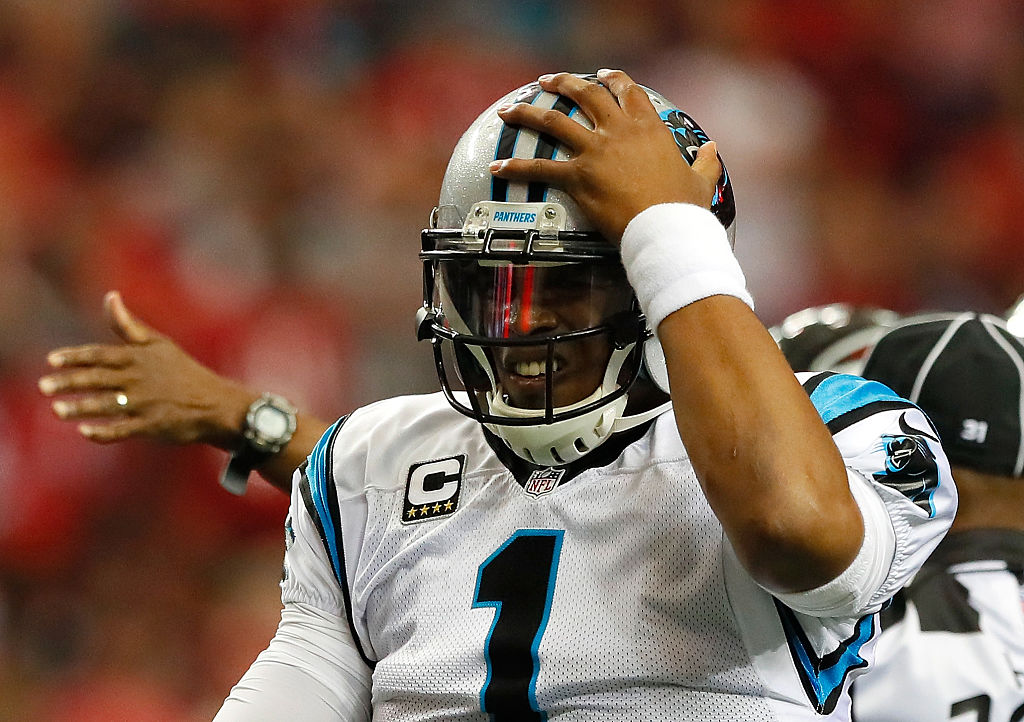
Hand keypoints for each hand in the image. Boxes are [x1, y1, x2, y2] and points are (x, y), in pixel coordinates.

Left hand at [38, 291, 254, 449]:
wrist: (215, 403)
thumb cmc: (184, 372)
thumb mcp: (158, 344)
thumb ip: (128, 325)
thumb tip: (110, 296)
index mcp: (139, 357)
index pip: (100, 354)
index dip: (75, 357)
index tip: (52, 361)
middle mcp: (139, 379)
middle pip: (98, 379)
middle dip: (70, 382)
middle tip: (44, 386)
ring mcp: (145, 403)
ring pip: (106, 405)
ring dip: (80, 407)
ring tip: (57, 410)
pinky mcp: (152, 426)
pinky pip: (122, 429)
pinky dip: (103, 431)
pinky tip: (85, 431)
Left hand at [490, 69, 721, 243]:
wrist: (666, 228)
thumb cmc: (684, 209)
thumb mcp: (701, 180)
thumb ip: (705, 162)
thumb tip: (711, 150)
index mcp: (648, 128)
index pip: (627, 92)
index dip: (613, 80)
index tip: (603, 75)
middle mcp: (618, 131)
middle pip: (585, 95)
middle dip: (564, 83)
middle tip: (549, 81)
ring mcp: (595, 151)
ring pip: (553, 121)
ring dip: (528, 112)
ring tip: (510, 109)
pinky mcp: (578, 176)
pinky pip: (540, 167)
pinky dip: (516, 165)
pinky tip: (498, 164)